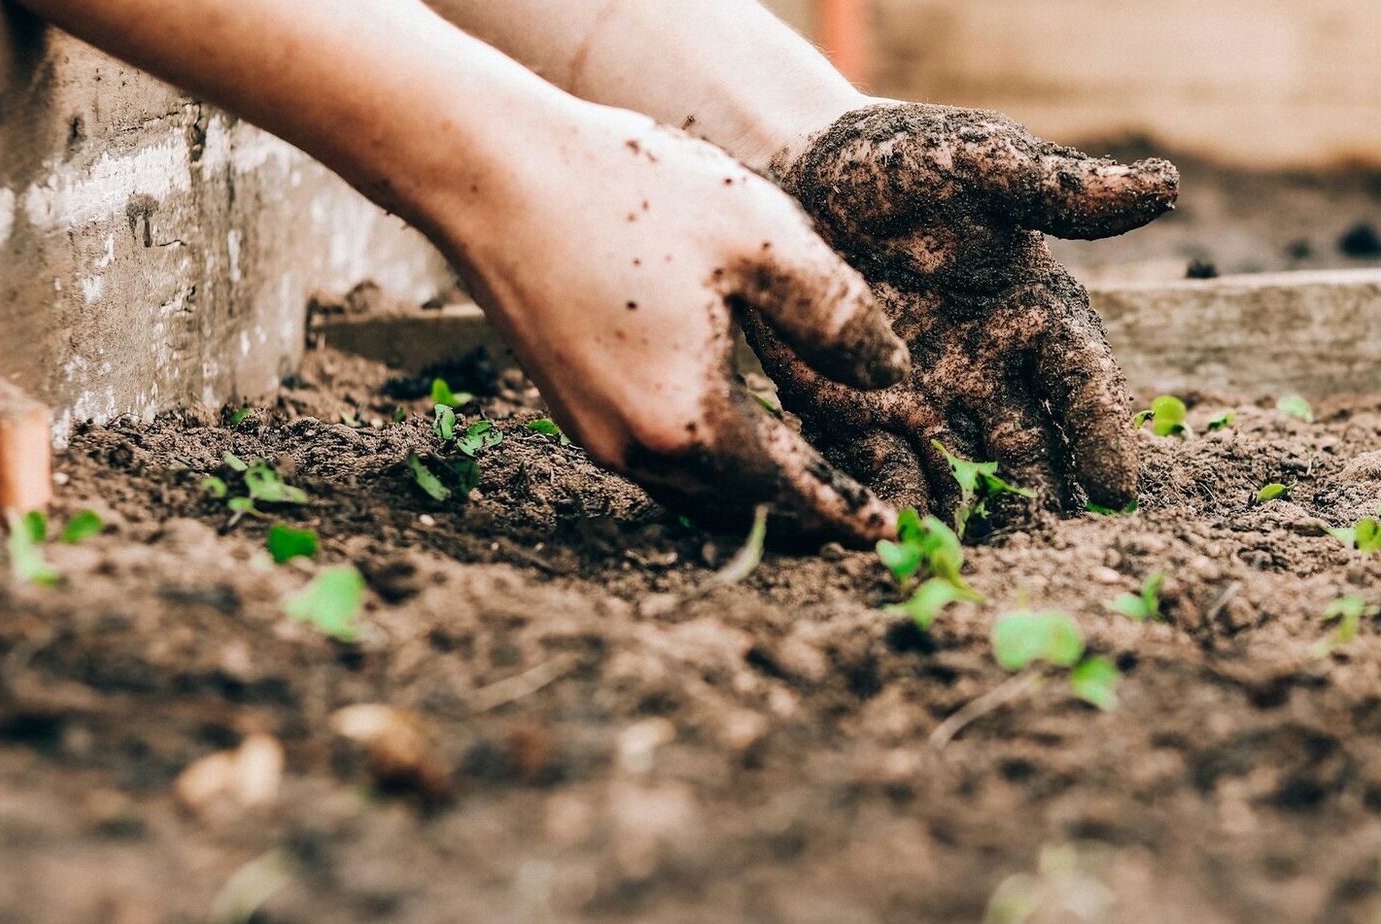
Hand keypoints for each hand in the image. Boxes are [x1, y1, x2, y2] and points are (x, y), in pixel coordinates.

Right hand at [430, 100, 909, 542]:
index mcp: (689, 421)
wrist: (489, 170)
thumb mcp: (762, 238)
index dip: (845, 511)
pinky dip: (709, 462)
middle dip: (802, 516)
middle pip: (740, 506)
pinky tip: (734, 433)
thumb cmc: (628, 192)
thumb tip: (891, 375)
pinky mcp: (569, 405)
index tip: (887, 534)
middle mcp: (634, 447)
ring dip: (753, 494)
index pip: (790, 491)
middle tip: (858, 520)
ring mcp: (592, 431)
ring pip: (694, 490)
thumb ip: (838, 316)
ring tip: (807, 485)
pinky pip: (657, 460)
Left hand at [745, 102, 1177, 522]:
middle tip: (1053, 548)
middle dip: (1044, 499)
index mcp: (1036, 313)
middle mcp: (991, 370)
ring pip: (964, 475)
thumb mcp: (978, 161)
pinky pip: (882, 471)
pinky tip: (899, 539)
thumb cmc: (900, 159)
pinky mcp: (857, 416)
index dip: (1102, 433)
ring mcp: (926, 400)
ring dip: (975, 518)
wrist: (793, 169)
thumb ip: (1058, 187)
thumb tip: (1165, 186)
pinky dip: (894, 506)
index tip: (1118, 488)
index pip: (1083, 382)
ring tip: (981, 563)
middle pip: (1031, 448)